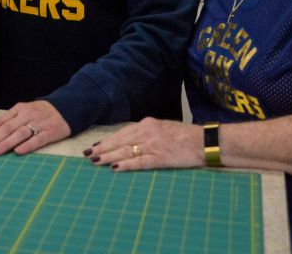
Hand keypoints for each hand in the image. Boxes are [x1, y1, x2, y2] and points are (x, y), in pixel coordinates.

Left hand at [0, 100, 70, 155]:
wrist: (66, 108)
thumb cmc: (40, 112)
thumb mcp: (22, 111)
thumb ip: (5, 119)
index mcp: (19, 109)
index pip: (0, 122)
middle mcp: (27, 115)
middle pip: (7, 128)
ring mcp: (39, 123)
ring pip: (20, 134)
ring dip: (6, 143)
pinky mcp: (50, 132)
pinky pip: (37, 139)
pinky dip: (27, 145)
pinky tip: (17, 151)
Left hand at [84, 117, 202, 171]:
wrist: (204, 141)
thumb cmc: (185, 136)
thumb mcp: (163, 127)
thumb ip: (147, 132)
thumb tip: (131, 139)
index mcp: (148, 124)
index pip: (123, 132)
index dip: (107, 139)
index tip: (96, 144)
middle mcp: (148, 132)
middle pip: (120, 141)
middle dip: (102, 148)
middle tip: (88, 153)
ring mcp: (153, 145)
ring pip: (125, 150)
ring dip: (108, 156)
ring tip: (95, 160)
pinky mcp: (160, 158)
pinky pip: (139, 162)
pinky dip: (126, 164)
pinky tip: (115, 167)